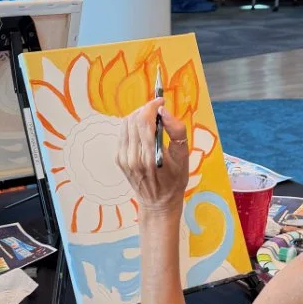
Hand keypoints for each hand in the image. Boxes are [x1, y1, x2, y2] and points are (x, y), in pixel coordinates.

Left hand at [117, 98, 189, 216]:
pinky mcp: (118, 159)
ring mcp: (123, 158)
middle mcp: (133, 157)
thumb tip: (164, 111)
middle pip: (134, 120)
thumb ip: (176, 131)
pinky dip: (132, 127)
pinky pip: (123, 134)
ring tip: (150, 119)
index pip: (145, 121)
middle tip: (158, 110)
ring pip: (126, 125)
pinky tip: (142, 131)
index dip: (152, 106)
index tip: (161, 101)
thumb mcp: (184, 156)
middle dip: (146, 110)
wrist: (158, 202)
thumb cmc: (174, 180)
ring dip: (138, 116)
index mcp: (151, 156)